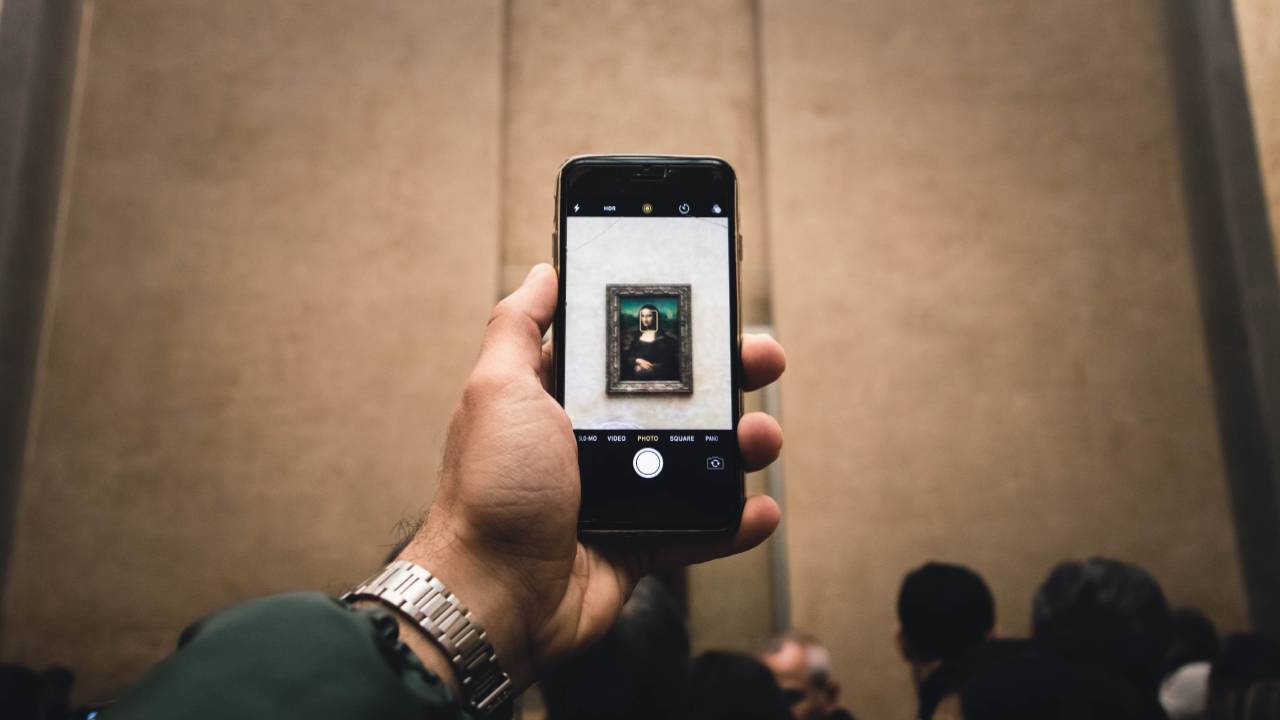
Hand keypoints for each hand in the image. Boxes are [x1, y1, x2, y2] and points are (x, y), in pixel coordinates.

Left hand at [398, 264, 784, 690]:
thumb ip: (518, 327)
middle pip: (674, 398)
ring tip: (762, 439)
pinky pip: (699, 527)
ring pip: (697, 458)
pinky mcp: (639, 542)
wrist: (495, 598)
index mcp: (558, 398)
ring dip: (741, 445)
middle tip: (763, 361)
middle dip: (725, 378)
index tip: (711, 309)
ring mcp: (619, 493)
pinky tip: (758, 509)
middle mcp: (591, 440)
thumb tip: (543, 272)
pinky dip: (733, 520)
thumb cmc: (491, 491)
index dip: (669, 329)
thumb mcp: (497, 391)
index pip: (623, 350)